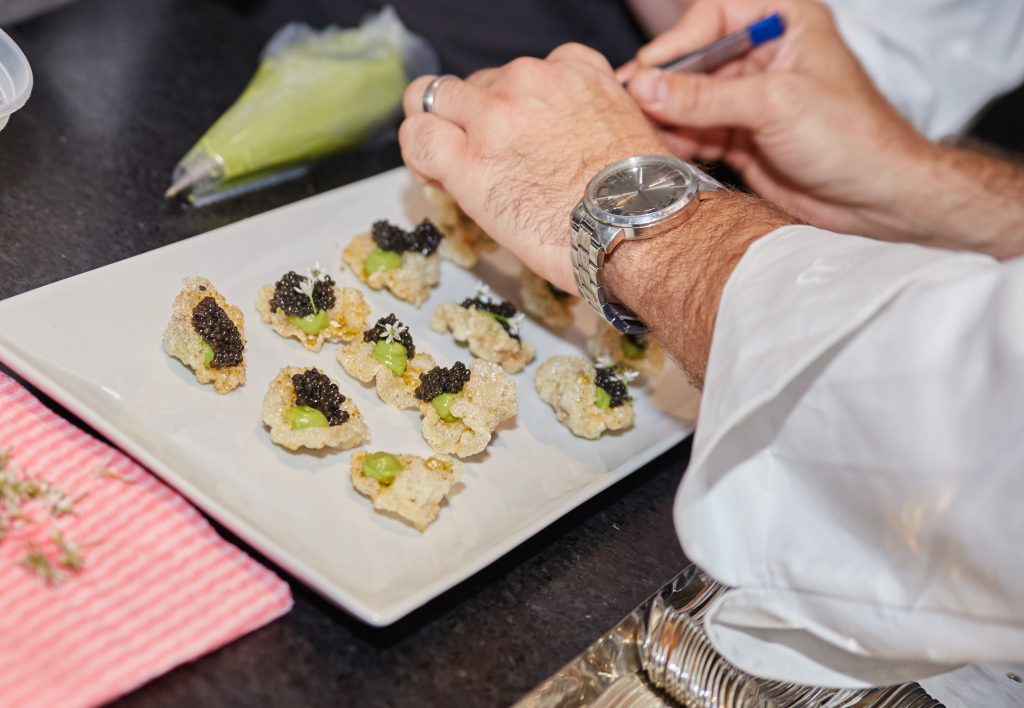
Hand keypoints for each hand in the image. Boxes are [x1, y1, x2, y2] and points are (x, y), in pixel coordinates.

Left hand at [400, 46, 793, 386]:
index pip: (517, 72)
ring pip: (434, 98)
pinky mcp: (469, 158)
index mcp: (573, 69)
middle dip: (471, 120)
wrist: (640, 228)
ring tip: (450, 169)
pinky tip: (434, 177)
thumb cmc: (642, 198)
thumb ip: (582, 118)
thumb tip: (557, 144)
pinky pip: (416, 136)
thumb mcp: (623, 129)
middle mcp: (530, 79)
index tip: (510, 138)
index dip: (504, 106)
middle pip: (474, 84)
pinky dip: (417, 154)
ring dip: (439, 130)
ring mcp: (495, 114)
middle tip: (480, 160)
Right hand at [621, 0, 936, 241]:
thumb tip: (647, 86)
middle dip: (663, 84)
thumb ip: (706, 96)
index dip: (679, 40)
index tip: (649, 69)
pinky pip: (696, 133)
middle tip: (628, 103)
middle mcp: (765, 56)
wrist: (878, 198)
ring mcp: (751, 99)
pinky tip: (655, 150)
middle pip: (695, 59)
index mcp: (785, 22)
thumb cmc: (854, 138)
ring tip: (634, 131)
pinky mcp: (743, 138)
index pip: (715, 14)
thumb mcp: (775, 105)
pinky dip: (676, 142)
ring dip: (664, 116)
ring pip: (690, 100)